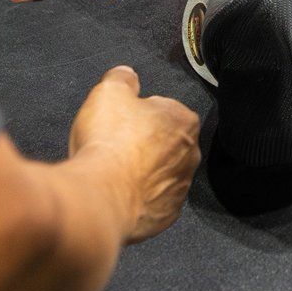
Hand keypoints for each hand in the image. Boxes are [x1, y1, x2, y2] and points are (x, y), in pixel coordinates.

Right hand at [69, 67, 200, 243]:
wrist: (100, 196)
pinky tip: (119, 194)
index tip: (120, 121)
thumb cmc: (109, 141)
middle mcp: (191, 155)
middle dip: (143, 144)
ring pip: (160, 173)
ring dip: (141, 172)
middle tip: (114, 146)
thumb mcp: (109, 92)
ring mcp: (180, 188)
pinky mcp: (166, 215)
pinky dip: (138, 198)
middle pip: (164, 142)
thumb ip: (122, 78)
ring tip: (113, 172)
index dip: (138, 113)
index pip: (164, 109)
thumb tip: (126, 75)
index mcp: (184, 121)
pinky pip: (153, 202)